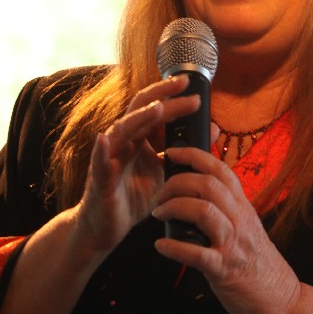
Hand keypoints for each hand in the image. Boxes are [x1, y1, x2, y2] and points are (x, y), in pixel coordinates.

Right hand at [76, 75, 199, 257]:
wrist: (107, 227)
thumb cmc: (132, 197)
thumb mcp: (166, 172)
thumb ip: (185, 151)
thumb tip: (213, 129)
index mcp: (137, 139)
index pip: (153, 108)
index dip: (170, 95)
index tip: (191, 86)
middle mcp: (121, 142)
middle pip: (139, 111)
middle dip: (161, 96)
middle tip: (183, 85)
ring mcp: (108, 159)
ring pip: (121, 131)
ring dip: (138, 119)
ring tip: (158, 109)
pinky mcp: (100, 181)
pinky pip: (99, 163)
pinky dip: (100, 150)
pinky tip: (103, 138)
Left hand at [152, 146, 301, 313]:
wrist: (280, 299)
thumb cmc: (256, 263)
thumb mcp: (246, 226)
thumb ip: (226, 207)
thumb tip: (196, 189)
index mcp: (243, 207)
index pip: (220, 169)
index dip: (194, 155)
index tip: (171, 152)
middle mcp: (240, 220)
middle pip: (209, 185)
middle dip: (177, 183)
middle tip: (159, 194)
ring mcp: (234, 245)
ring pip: (204, 211)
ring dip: (174, 208)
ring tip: (159, 215)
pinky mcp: (225, 270)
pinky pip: (197, 254)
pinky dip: (174, 248)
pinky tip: (160, 246)